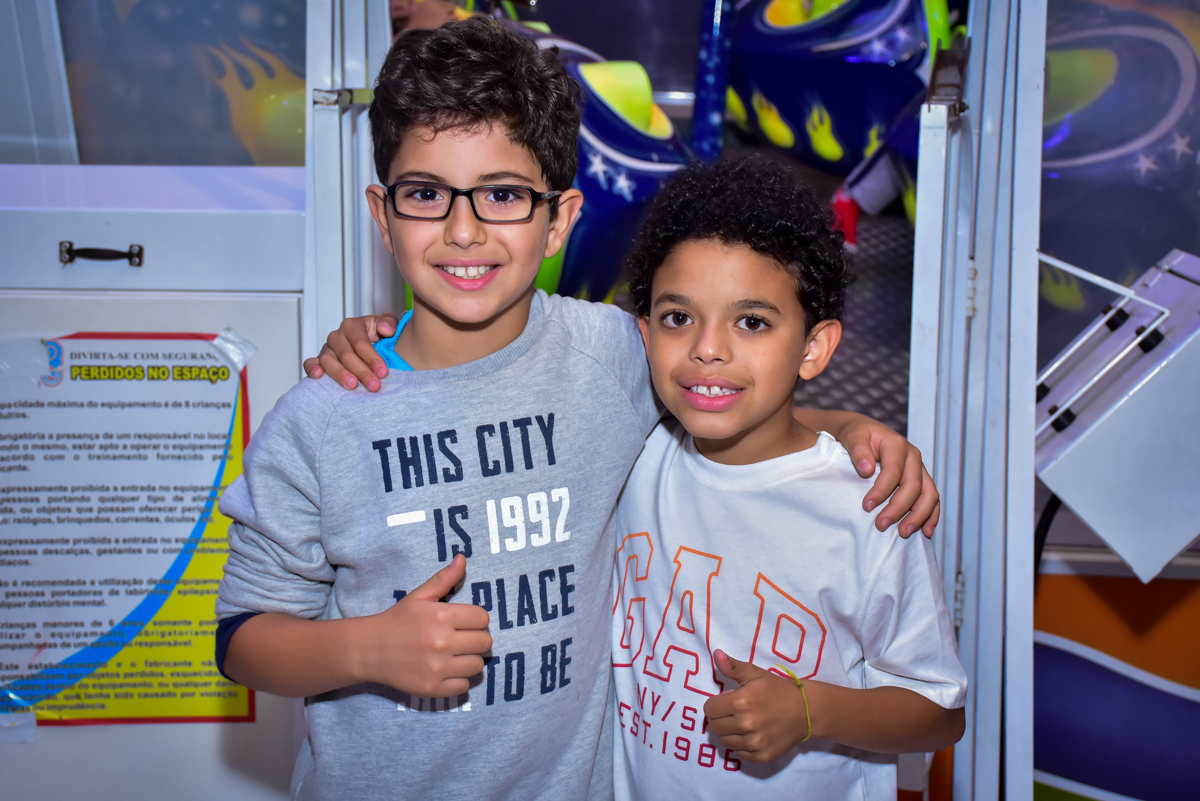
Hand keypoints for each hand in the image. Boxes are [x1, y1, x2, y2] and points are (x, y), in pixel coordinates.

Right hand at [303, 313, 398, 391]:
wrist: (372, 346)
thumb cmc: (380, 337)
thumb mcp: (389, 326)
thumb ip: (389, 323)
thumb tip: (385, 329)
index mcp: (352, 326)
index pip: (360, 342)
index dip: (372, 358)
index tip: (383, 372)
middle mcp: (337, 336)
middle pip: (346, 354)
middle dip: (361, 371)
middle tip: (373, 385)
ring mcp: (326, 349)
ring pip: (328, 360)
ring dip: (340, 374)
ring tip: (353, 386)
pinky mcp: (318, 361)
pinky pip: (310, 363)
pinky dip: (312, 368)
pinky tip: (318, 376)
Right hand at [355, 554, 491, 696]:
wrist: (370, 650)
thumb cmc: (398, 620)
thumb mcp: (419, 596)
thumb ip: (444, 579)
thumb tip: (463, 558)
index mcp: (441, 615)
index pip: (483, 619)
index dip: (475, 620)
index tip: (463, 622)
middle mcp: (441, 642)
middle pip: (485, 642)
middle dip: (476, 639)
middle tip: (460, 639)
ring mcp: (437, 667)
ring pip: (478, 665)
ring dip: (469, 660)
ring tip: (453, 655)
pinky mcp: (432, 688)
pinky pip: (464, 686)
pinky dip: (458, 680)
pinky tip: (445, 670)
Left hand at [703, 650, 812, 762]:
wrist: (805, 710)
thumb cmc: (776, 689)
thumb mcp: (755, 674)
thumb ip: (732, 666)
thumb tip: (716, 653)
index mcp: (741, 701)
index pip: (709, 709)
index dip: (716, 704)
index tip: (727, 702)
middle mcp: (746, 724)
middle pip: (714, 727)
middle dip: (720, 719)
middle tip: (734, 713)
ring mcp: (755, 742)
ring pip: (724, 742)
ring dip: (730, 733)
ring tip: (743, 724)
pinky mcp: (762, 756)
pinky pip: (738, 754)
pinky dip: (741, 746)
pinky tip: (752, 735)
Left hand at [839, 417, 939, 537]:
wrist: (866, 432)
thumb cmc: (857, 436)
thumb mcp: (853, 436)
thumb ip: (858, 450)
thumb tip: (866, 469)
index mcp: (897, 445)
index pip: (894, 471)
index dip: (881, 491)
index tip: (866, 507)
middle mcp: (913, 457)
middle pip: (914, 486)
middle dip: (899, 508)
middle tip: (881, 525)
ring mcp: (920, 469)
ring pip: (929, 494)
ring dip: (919, 516)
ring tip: (904, 533)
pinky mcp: (922, 480)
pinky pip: (932, 499)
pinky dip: (931, 515)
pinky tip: (926, 531)